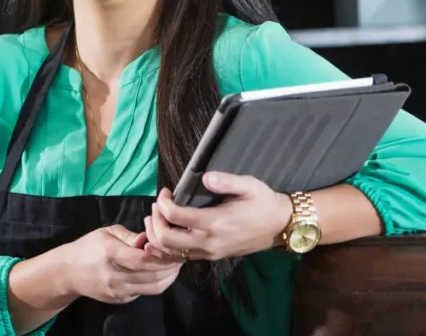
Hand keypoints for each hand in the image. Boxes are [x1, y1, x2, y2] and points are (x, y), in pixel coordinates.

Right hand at [62, 225, 183, 303]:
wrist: (68, 272)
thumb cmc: (88, 247)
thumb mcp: (106, 232)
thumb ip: (129, 236)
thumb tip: (150, 240)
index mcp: (110, 254)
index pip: (143, 259)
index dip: (163, 256)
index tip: (174, 249)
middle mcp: (115, 275)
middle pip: (153, 275)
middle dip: (171, 267)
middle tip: (181, 258)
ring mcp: (118, 290)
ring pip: (153, 288)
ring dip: (168, 278)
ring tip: (174, 267)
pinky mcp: (120, 300)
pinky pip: (144, 292)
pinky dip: (156, 283)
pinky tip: (159, 274)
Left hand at [143, 172, 292, 261]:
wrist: (280, 226)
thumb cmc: (263, 202)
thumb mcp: (249, 185)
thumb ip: (227, 181)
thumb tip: (205, 178)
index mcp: (215, 222)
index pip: (175, 216)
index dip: (163, 203)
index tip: (166, 191)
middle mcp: (209, 242)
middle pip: (166, 239)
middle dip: (155, 220)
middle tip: (158, 205)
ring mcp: (209, 252)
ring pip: (171, 252)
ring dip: (158, 235)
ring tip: (158, 217)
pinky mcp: (211, 256)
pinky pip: (181, 258)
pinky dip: (167, 247)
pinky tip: (167, 231)